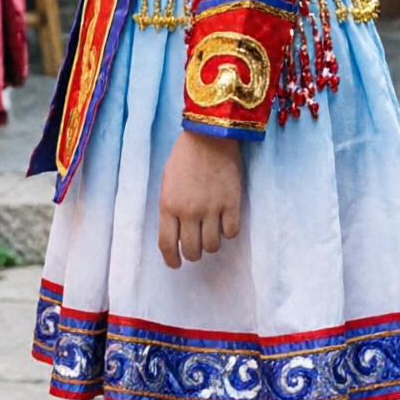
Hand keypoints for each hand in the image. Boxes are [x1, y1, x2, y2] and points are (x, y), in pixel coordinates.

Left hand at [157, 128, 243, 269]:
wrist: (210, 135)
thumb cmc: (185, 155)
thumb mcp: (167, 181)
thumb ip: (169, 207)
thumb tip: (175, 231)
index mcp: (168, 205)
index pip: (167, 244)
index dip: (171, 260)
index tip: (175, 264)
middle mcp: (189, 211)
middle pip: (191, 250)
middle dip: (192, 254)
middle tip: (195, 249)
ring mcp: (212, 208)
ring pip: (212, 246)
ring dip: (211, 245)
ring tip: (211, 234)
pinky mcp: (232, 203)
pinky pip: (232, 232)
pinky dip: (228, 232)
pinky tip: (225, 223)